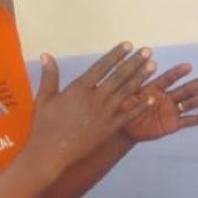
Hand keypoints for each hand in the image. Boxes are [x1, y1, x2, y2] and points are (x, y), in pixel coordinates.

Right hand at [25, 43, 155, 172]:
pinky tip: (151, 98)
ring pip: (126, 92)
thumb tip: (46, 54)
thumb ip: (50, 75)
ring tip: (153, 66)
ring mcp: (104, 114)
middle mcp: (95, 98)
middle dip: (135, 62)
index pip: (101, 66)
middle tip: (148, 51)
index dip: (116, 55)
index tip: (128, 44)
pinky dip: (140, 107)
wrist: (50, 153)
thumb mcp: (44, 98)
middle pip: (119, 76)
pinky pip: (128, 115)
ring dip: (140, 78)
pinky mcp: (109, 129)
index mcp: (79, 88)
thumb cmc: (44, 125)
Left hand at [121, 63, 197, 141]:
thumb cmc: (123, 108)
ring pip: (190, 103)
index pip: (169, 78)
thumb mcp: (124, 92)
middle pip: (186, 89)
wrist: (123, 128)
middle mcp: (166, 98)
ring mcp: (171, 111)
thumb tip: (120, 58)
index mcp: (156, 88)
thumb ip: (126, 77)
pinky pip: (187, 122)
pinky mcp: (172, 125)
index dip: (178, 73)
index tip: (188, 66)